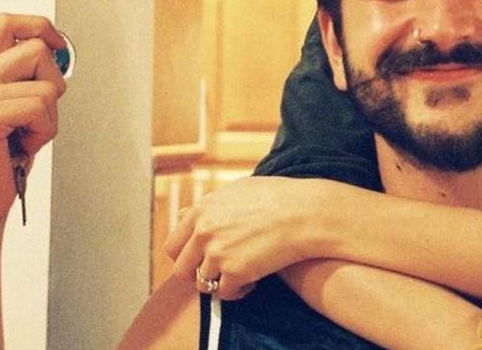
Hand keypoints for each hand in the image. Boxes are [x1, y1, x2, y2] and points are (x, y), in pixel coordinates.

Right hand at [0, 14, 66, 221]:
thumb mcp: (17, 111)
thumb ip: (28, 80)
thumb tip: (58, 52)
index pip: (7, 24)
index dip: (40, 26)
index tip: (57, 45)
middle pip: (36, 49)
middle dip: (54, 81)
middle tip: (37, 114)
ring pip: (46, 85)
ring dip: (49, 118)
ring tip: (24, 137)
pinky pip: (40, 107)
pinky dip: (43, 132)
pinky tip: (20, 147)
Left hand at [165, 176, 335, 299]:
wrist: (308, 213)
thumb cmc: (282, 197)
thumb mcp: (241, 189)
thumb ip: (214, 203)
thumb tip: (192, 211)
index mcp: (202, 210)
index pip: (173, 244)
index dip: (184, 257)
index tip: (198, 261)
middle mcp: (203, 231)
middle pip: (181, 269)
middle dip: (196, 276)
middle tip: (215, 275)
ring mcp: (217, 253)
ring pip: (203, 284)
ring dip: (220, 283)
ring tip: (239, 277)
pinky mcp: (235, 272)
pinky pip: (226, 293)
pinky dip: (238, 291)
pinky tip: (253, 282)